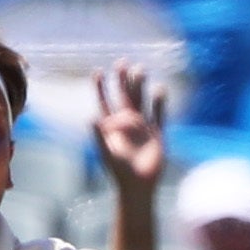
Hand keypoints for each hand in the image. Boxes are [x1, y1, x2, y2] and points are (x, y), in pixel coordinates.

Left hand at [91, 60, 165, 192]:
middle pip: (124, 96)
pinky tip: (160, 89)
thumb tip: (89, 117)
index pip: (104, 103)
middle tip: (122, 63)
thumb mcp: (107, 153)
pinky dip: (159, 102)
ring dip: (141, 86)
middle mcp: (127, 123)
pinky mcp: (157, 133)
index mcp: (112, 127)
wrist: (139, 187)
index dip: (101, 88)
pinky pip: (159, 114)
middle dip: (122, 80)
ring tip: (140, 70)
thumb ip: (98, 135)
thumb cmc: (119, 172)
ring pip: (141, 100)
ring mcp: (143, 127)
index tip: (98, 72)